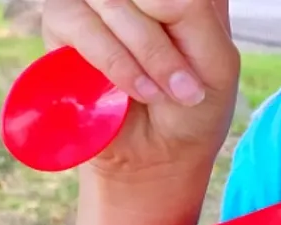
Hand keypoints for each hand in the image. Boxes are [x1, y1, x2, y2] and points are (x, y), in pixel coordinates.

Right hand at [41, 0, 239, 179]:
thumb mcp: (217, 61)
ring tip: (160, 94)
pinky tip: (137, 91)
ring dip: (147, 56)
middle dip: (165, 44)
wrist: (159, 153)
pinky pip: (83, 23)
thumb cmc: (192, 106)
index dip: (187, 14)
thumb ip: (195, 9)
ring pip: (116, 2)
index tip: (200, 59)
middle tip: (183, 87)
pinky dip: (117, 64)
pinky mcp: (63, 15)